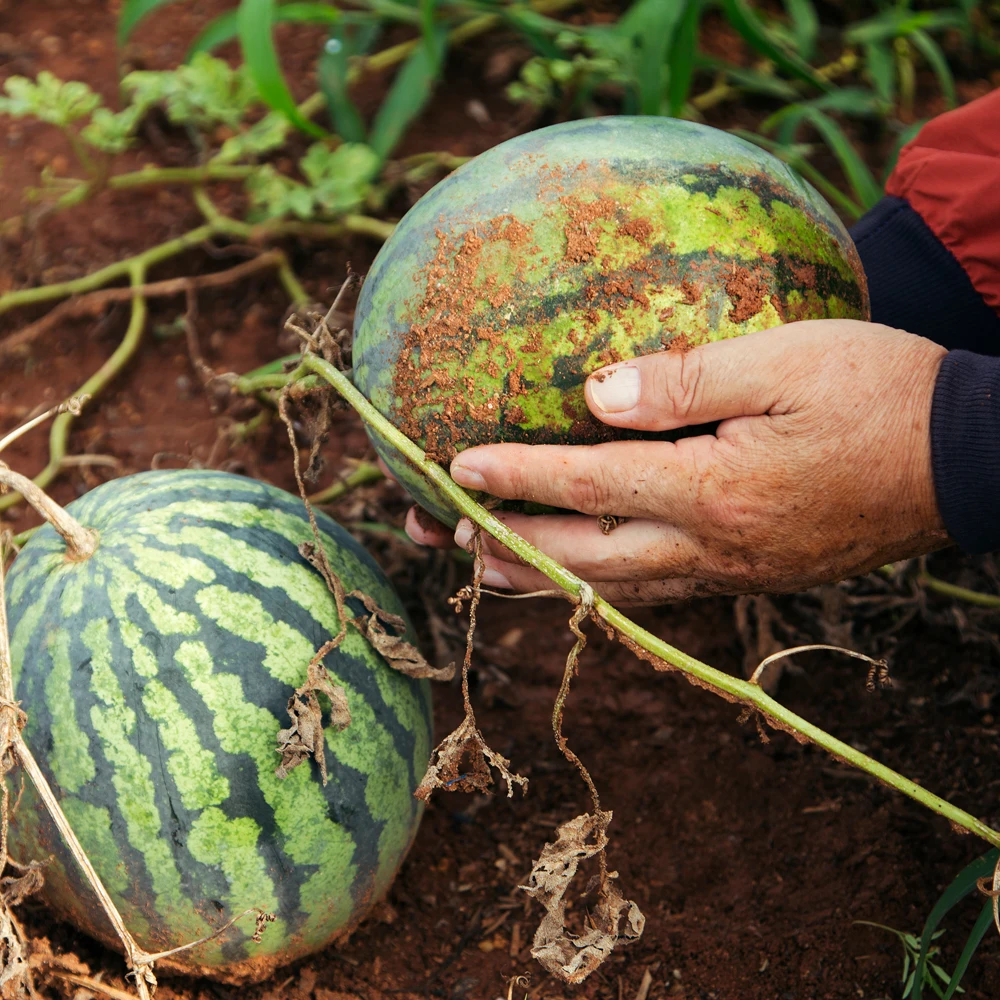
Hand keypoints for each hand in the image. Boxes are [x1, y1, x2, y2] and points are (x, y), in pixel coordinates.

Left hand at [405, 319, 950, 603]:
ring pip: (613, 587)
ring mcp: (731, 570)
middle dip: (506, 546)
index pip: (588, 485)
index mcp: (714, 490)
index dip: (515, 476)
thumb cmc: (880, 394)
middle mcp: (712, 547)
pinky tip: (575, 574)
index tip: (453, 468)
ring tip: (483, 569)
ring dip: (542, 577)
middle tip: (441, 538)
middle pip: (584, 559)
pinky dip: (599, 584)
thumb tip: (593, 397)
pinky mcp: (750, 573)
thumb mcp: (785, 360)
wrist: (966, 459)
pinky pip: (655, 589)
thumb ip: (681, 381)